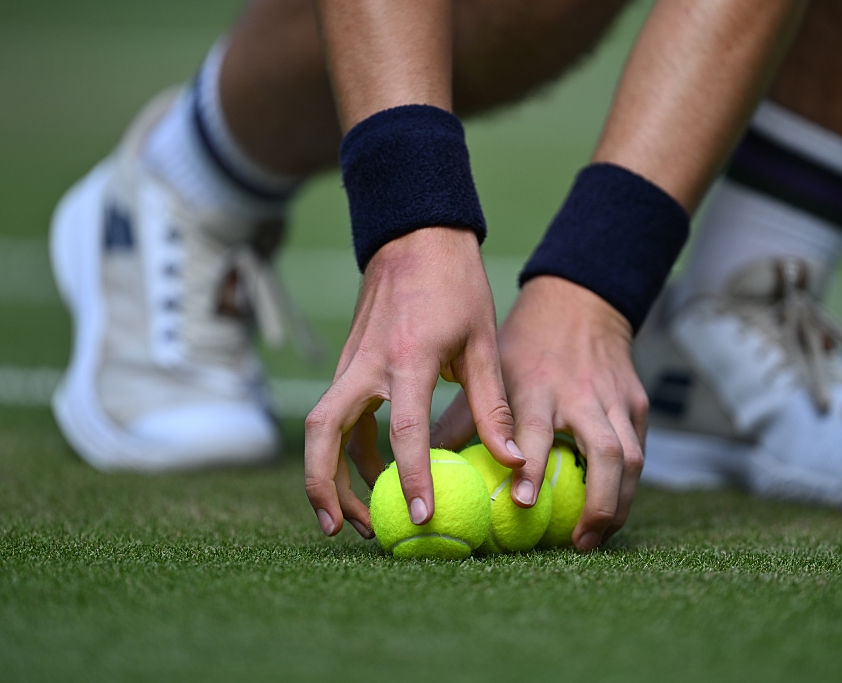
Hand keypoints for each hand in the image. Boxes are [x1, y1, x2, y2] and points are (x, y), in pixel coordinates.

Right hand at [304, 227, 522, 537]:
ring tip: (357, 519)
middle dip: (325, 487)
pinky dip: (349, 451)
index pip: (402, 431)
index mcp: (408, 357)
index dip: (411, 478)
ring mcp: (350, 364)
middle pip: (324, 434)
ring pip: (323, 429)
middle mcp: (367, 364)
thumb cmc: (456, 285)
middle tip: (344, 530)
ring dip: (332, 476)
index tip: (421, 518)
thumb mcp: (484, 342)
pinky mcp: (348, 365)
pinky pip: (339, 416)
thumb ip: (493, 406)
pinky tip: (376, 474)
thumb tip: (511, 462)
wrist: (415, 236)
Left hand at [433, 275, 647, 550]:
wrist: (580, 303)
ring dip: (618, 505)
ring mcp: (616, 399)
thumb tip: (423, 465)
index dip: (531, 469)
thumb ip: (461, 418)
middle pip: (605, 453)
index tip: (521, 504)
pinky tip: (610, 511)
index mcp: (538, 385)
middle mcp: (582, 394)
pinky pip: (638, 452)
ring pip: (631, 459)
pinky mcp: (638, 404)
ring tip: (595, 538)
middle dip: (598, 504)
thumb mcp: (489, 368)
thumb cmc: (524, 345)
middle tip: (577, 544)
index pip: (536, 431)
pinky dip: (627, 486)